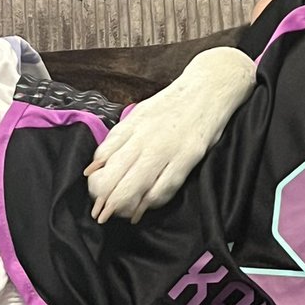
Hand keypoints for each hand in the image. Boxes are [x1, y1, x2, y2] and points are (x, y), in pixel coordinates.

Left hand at [85, 47, 255, 223]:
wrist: (210, 87)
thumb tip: (96, 166)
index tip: (94, 195)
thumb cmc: (175, 104)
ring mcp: (165, 148)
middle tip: (101, 214)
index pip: (102, 159)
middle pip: (114, 177)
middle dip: (104, 200)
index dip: (95, 182)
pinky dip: (151, 202)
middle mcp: (144, 138)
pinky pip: (164, 186)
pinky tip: (144, 209)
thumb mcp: (140, 115)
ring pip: (135, 185)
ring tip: (120, 216)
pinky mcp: (188, 156)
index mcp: (130, 126)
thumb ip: (119, 139)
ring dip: (123, 205)